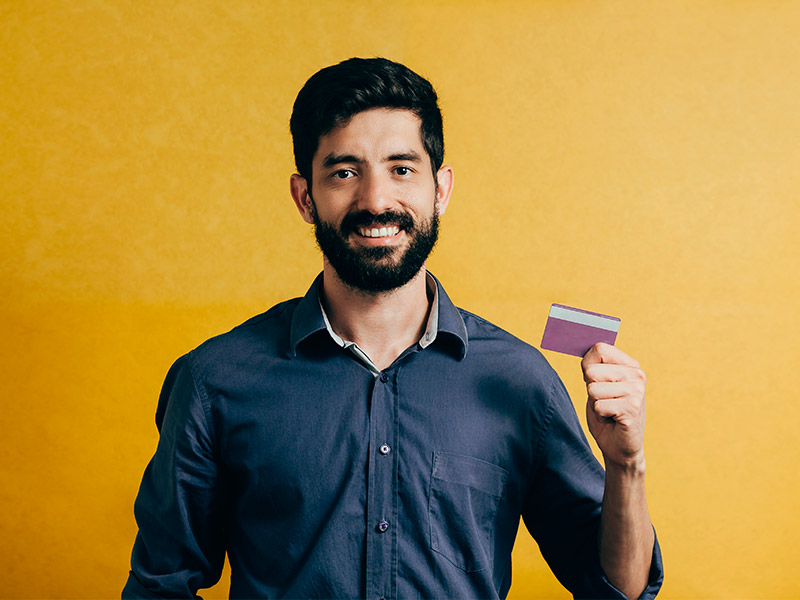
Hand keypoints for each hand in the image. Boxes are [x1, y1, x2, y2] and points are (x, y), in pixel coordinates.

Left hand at [581, 343, 646, 468]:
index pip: (599, 349)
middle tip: (605, 401)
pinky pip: (598, 406)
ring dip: (595, 404)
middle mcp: (637, 375)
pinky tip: (613, 419)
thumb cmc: (605, 412)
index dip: (588, 367)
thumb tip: (585, 348)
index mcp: (630, 365)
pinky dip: (600, 415)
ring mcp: (637, 391)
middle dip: (591, 389)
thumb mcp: (595, 385)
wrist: (619, 445)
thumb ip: (592, 366)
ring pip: (593, 389)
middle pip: (591, 371)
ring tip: (609, 411)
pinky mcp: (632, 408)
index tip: (597, 382)